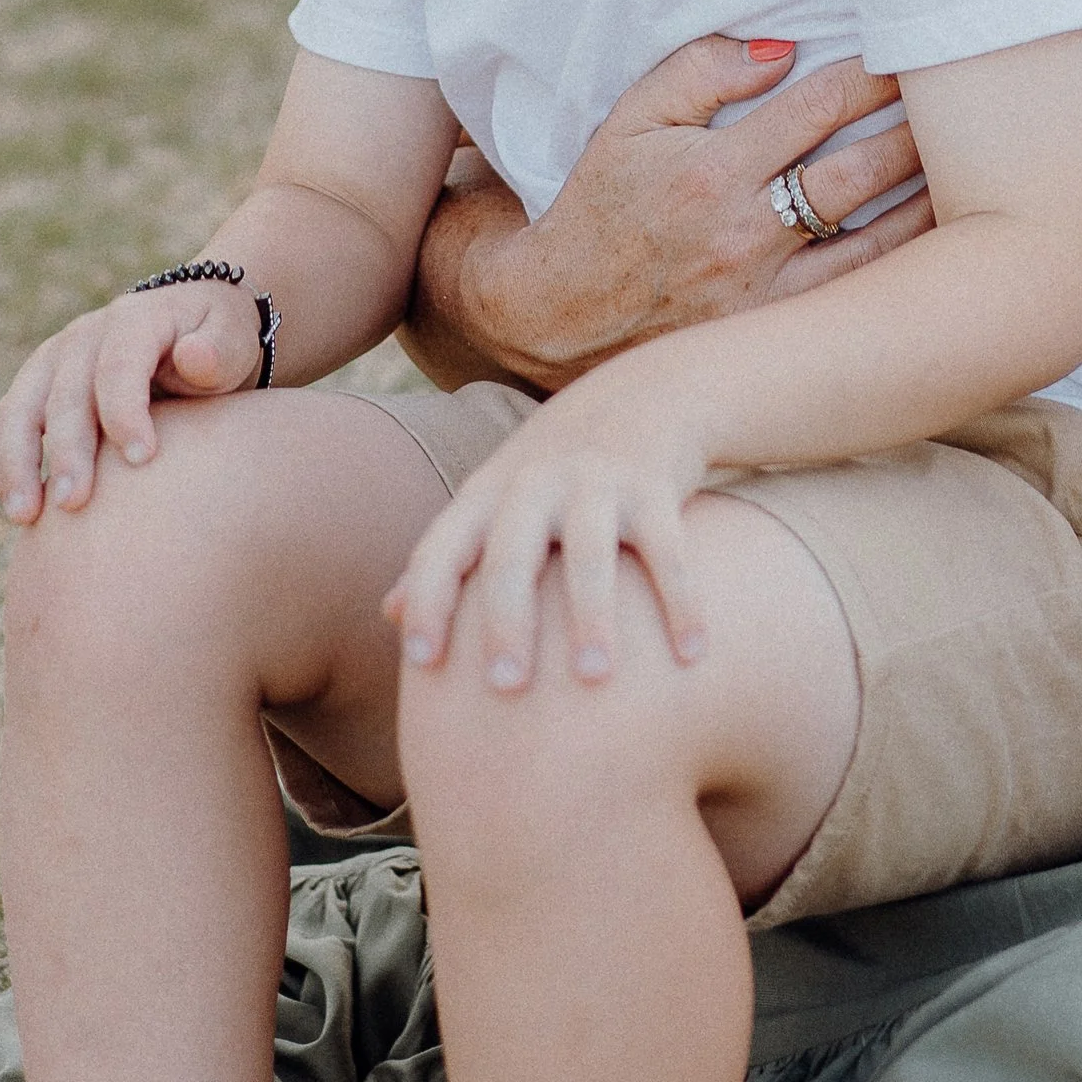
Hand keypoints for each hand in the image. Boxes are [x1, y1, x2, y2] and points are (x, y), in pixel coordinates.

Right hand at [0, 274, 266, 521]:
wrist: (191, 333)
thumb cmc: (217, 345)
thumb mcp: (232, 341)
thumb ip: (218, 351)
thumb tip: (193, 356)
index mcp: (135, 319)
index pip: (119, 364)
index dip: (125, 412)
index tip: (142, 460)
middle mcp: (85, 336)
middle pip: (65, 394)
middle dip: (67, 450)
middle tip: (73, 503)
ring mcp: (54, 361)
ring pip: (19, 409)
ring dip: (16, 462)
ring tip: (25, 516)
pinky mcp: (36, 388)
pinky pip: (7, 424)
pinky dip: (4, 464)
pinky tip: (19, 510)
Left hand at [388, 376, 709, 683]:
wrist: (643, 393)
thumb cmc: (553, 469)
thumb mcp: (494, 496)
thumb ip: (448, 552)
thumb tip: (390, 615)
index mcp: (487, 495)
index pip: (443, 548)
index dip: (429, 600)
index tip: (423, 664)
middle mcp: (535, 485)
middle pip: (511, 555)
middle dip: (506, 620)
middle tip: (506, 688)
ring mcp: (597, 483)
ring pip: (589, 554)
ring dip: (591, 616)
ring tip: (594, 678)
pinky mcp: (654, 486)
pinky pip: (668, 551)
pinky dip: (682, 602)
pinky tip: (692, 655)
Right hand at [405, 35, 931, 390]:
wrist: (555, 318)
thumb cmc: (600, 205)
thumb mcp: (631, 121)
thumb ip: (702, 71)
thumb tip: (783, 48)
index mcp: (711, 171)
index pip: (818, 106)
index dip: (874, 73)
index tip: (913, 48)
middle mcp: (744, 234)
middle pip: (863, 172)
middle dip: (922, 128)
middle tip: (971, 101)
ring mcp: (766, 294)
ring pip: (878, 242)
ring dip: (932, 197)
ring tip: (981, 162)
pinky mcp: (775, 336)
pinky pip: (860, 295)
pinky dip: (909, 262)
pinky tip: (950, 237)